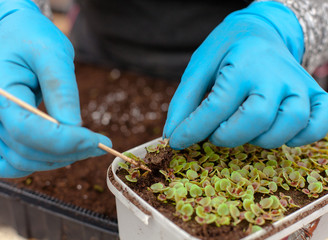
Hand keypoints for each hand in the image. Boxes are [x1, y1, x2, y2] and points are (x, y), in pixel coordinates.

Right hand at [0, 0, 110, 177]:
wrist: (16, 35)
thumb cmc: (33, 38)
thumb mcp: (54, 53)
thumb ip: (61, 89)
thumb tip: (75, 126)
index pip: (24, 129)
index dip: (63, 141)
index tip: (96, 140)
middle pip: (24, 150)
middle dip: (67, 152)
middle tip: (98, 144)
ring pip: (20, 161)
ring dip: (57, 160)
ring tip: (86, 146)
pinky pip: (12, 162)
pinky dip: (38, 162)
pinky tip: (61, 151)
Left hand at [163, 1, 327, 149]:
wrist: (260, 32)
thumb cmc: (227, 51)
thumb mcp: (199, 67)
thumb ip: (184, 101)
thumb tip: (172, 137)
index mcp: (243, 62)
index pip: (216, 106)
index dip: (193, 129)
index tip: (178, 142)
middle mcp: (275, 73)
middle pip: (257, 117)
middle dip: (227, 136)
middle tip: (214, 133)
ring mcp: (299, 84)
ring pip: (291, 124)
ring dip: (262, 138)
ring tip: (244, 130)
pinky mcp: (314, 93)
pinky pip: (320, 124)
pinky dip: (302, 137)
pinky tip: (280, 133)